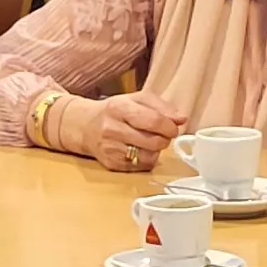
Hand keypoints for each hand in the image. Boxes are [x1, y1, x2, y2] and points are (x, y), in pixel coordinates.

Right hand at [56, 91, 187, 171]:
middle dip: (164, 139)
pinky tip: (139, 150)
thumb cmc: (115, 111)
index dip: (170, 127)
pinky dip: (146, 159)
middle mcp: (112, 128)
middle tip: (162, 134)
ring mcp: (110, 148)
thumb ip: (162, 107)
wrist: (84, 125)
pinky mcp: (111, 163)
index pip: (153, 121)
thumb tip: (181, 119)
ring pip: (149, 156)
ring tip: (150, 142)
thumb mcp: (137, 99)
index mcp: (119, 107)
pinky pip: (140, 166)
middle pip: (154, 141)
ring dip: (156, 150)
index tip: (173, 127)